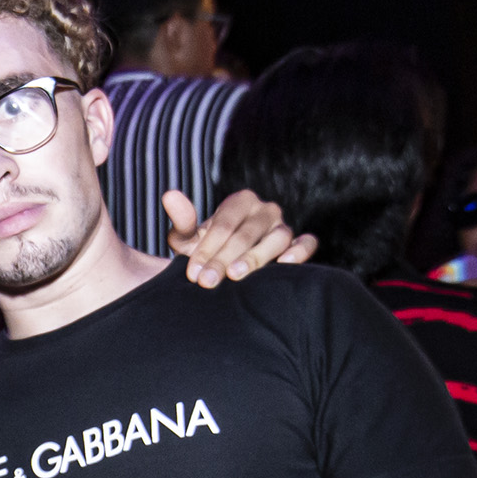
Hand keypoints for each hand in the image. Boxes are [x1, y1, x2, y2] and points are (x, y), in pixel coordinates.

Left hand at [164, 188, 317, 287]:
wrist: (227, 267)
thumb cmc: (207, 251)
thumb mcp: (189, 238)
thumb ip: (181, 221)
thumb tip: (169, 195)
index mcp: (240, 201)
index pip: (224, 224)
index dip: (207, 248)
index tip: (193, 273)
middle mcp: (265, 210)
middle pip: (246, 233)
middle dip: (224, 258)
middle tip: (207, 282)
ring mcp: (284, 226)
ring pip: (276, 238)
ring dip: (256, 257)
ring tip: (236, 275)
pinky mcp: (300, 243)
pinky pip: (307, 243)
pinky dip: (300, 251)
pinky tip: (284, 265)